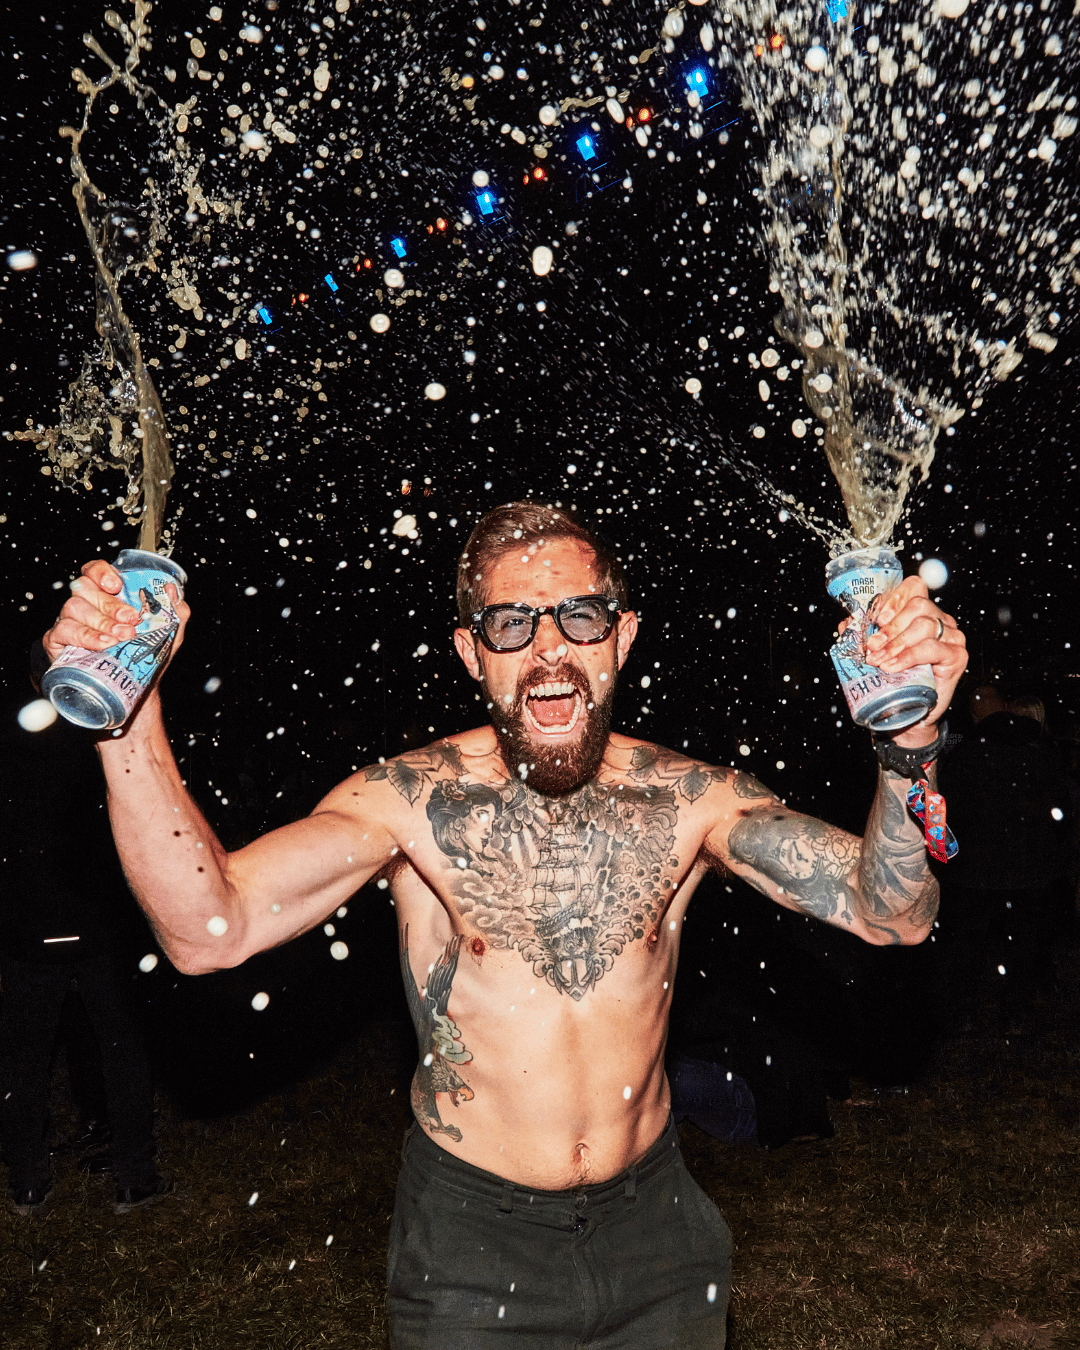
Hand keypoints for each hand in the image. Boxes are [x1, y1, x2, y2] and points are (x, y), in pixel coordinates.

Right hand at [43, 560, 189, 667]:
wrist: (136, 689)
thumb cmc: (146, 656)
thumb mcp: (167, 633)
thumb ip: (175, 610)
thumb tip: (171, 589)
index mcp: (107, 596)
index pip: (94, 571)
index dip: (101, 572)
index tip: (116, 584)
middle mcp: (85, 604)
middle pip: (86, 588)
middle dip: (110, 604)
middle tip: (131, 619)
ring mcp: (69, 621)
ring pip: (73, 607)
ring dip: (100, 621)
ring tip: (120, 637)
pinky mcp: (58, 641)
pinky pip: (64, 631)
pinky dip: (85, 636)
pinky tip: (102, 644)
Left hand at [861, 575, 966, 743]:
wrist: (909, 712)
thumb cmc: (894, 679)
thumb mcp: (875, 652)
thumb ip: (863, 634)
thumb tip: (846, 623)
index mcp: (921, 612)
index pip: (914, 587)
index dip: (895, 598)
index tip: (877, 618)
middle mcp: (940, 620)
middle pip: (918, 605)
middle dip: (890, 626)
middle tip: (871, 645)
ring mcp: (951, 637)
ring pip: (924, 625)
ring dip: (896, 643)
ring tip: (879, 660)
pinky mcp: (957, 656)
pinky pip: (931, 648)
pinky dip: (908, 657)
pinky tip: (893, 666)